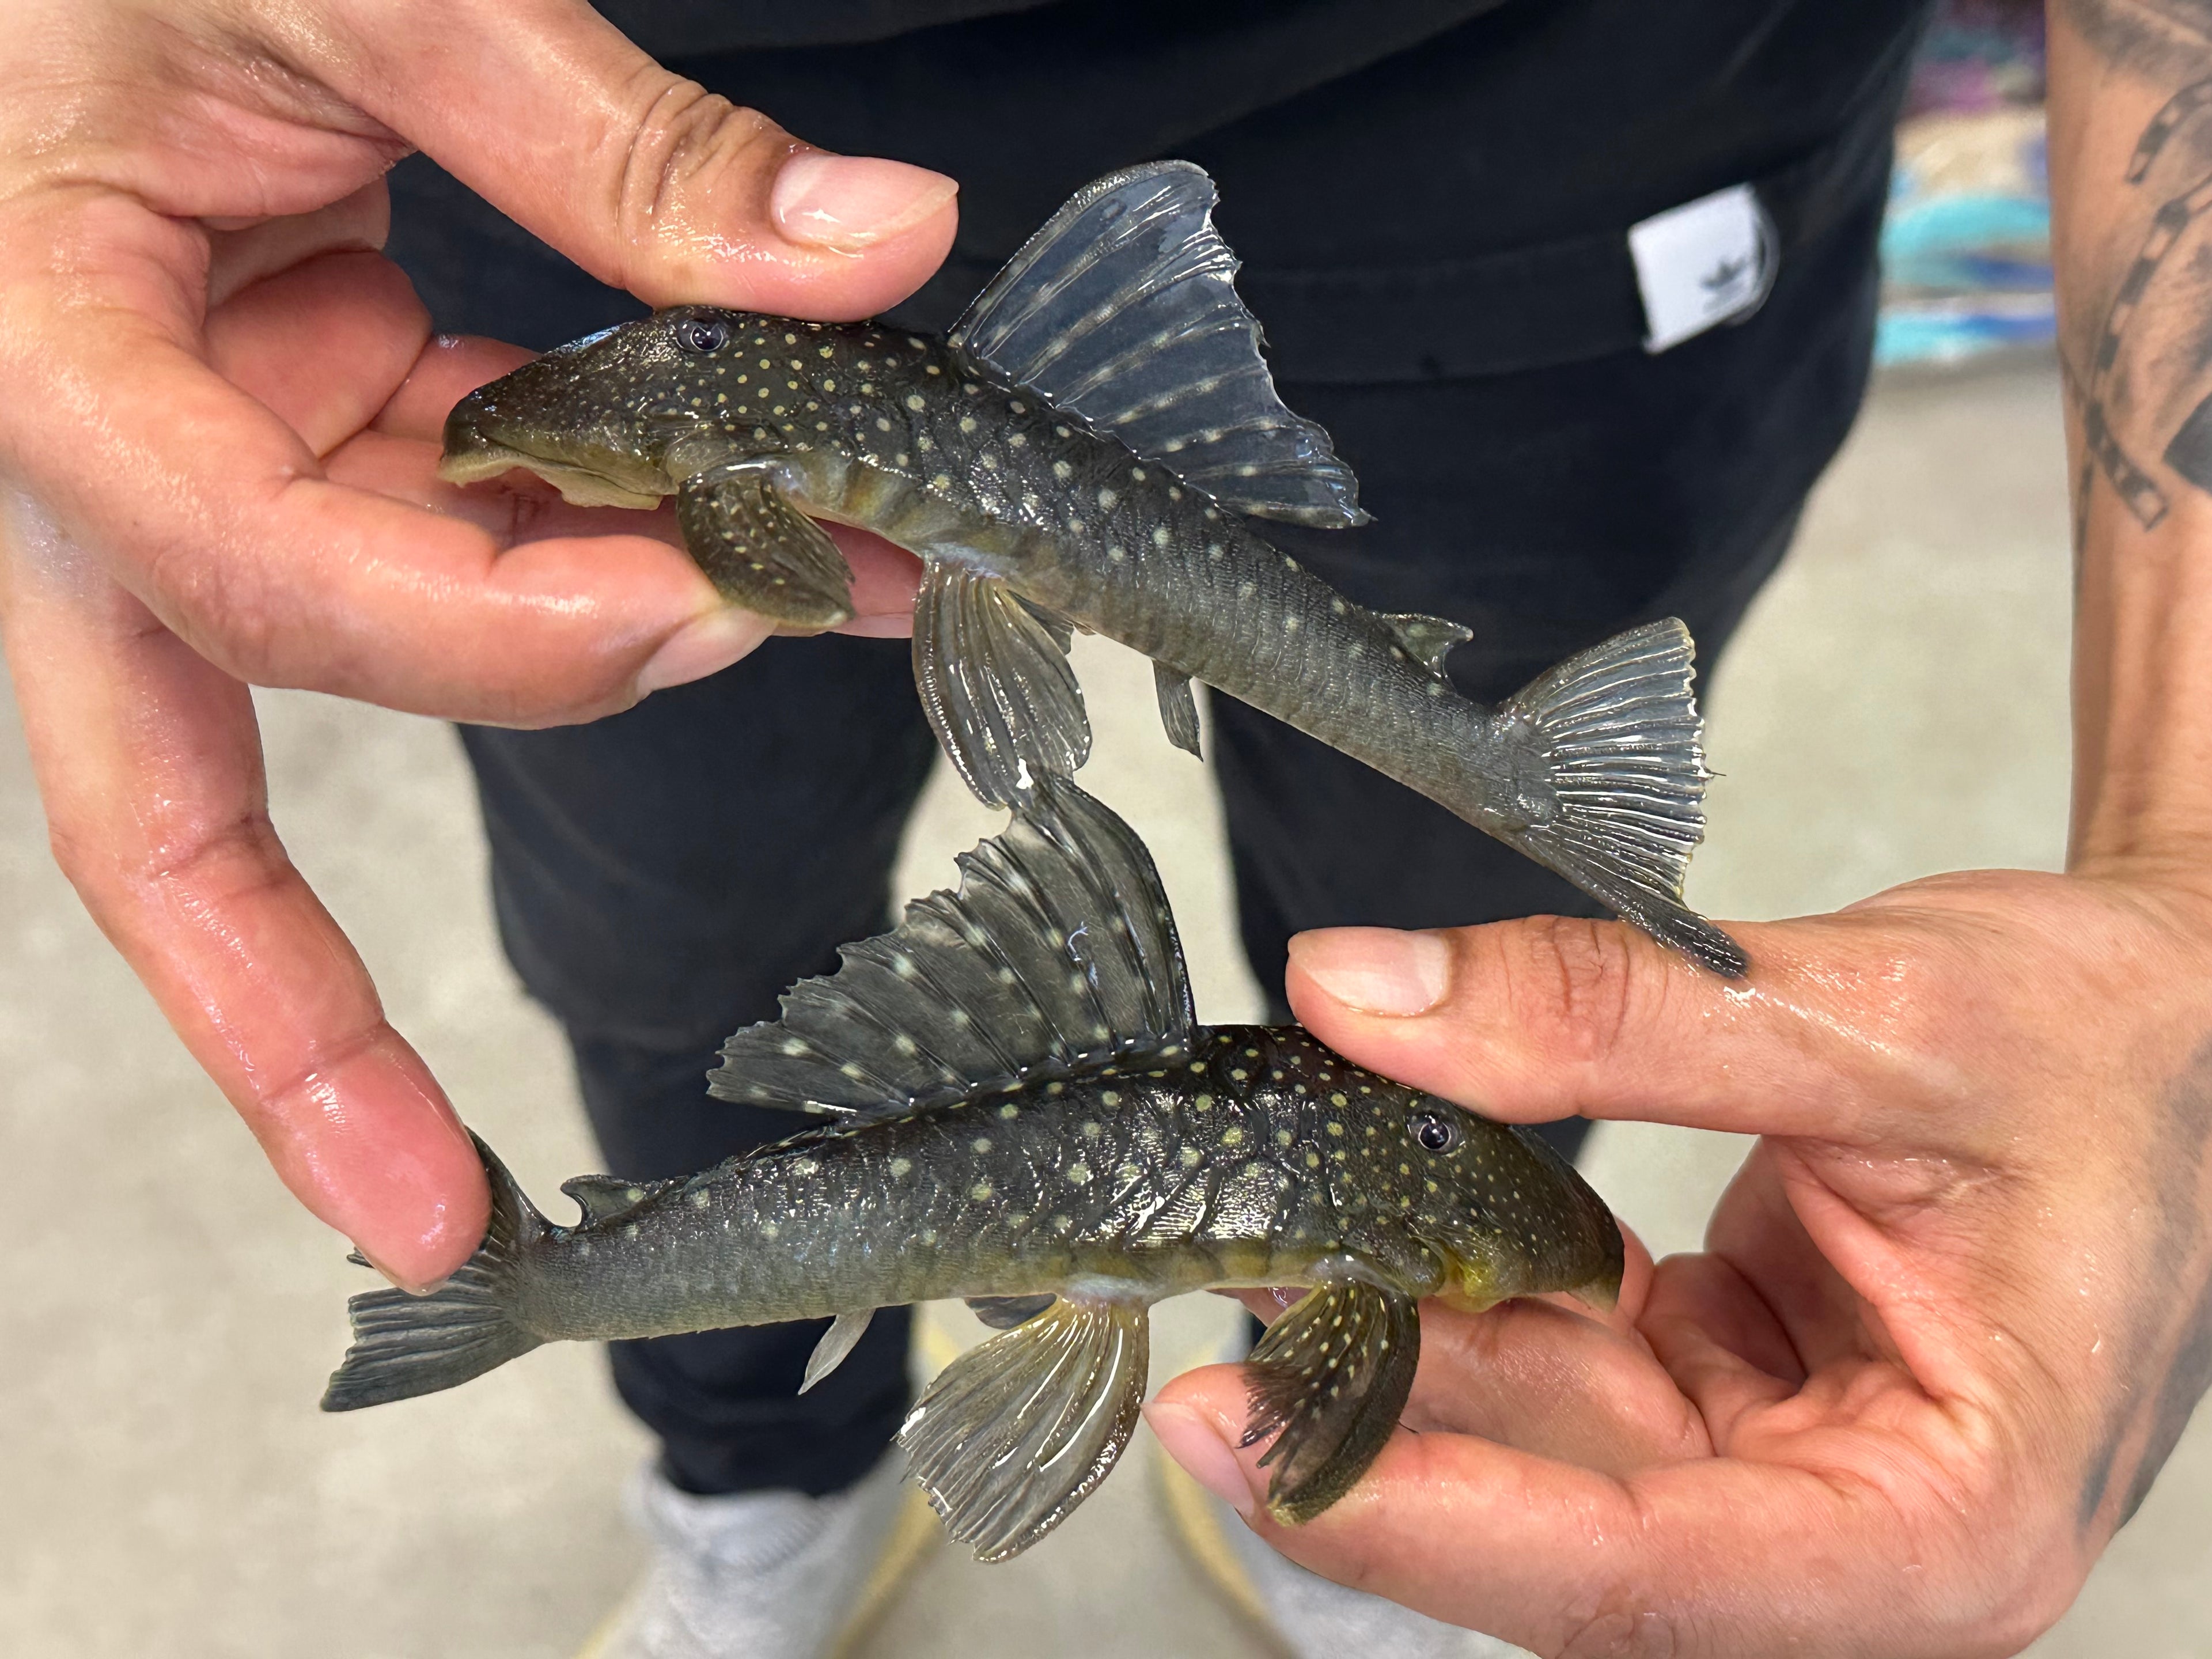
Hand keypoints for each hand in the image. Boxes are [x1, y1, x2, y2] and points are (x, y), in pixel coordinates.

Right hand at [0, 0, 951, 1287]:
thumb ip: (606, 137)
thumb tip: (871, 251)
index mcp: (37, 349)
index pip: (251, 574)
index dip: (482, 631)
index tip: (701, 614)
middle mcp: (103, 452)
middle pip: (162, 798)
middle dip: (292, 1018)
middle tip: (426, 1214)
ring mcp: (203, 452)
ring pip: (361, 655)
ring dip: (593, 662)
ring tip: (830, 602)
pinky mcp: (300, 415)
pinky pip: (437, 535)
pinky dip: (596, 548)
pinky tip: (762, 536)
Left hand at [1148, 870, 2211, 1655]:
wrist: (2169, 1020)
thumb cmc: (2102, 1050)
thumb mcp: (1863, 1017)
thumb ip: (1602, 1013)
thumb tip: (1362, 996)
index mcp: (1946, 1522)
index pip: (1633, 1571)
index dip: (1422, 1515)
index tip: (1242, 1439)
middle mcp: (1858, 1534)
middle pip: (1564, 1522)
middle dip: (1383, 1419)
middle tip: (1211, 1314)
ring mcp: (1788, 1471)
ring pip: (1547, 1446)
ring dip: (1410, 1343)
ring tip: (1276, 1232)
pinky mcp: (1734, 1398)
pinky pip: (1570, 1369)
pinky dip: (1474, 1292)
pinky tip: (1381, 1215)